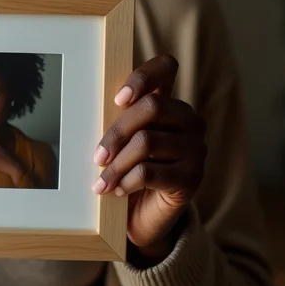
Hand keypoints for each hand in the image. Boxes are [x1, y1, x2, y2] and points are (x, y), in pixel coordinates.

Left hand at [92, 54, 206, 261]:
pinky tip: (117, 191)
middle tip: (97, 157)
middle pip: (151, 107)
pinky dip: (126, 181)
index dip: (143, 77)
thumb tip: (89, 106)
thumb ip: (118, 120)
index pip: (165, 68)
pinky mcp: (193, 178)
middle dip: (117, 132)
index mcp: (169, 103)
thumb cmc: (128, 171)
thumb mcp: (122, 142)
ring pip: (147, 142)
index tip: (118, 99)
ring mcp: (196, 148)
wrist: (143, 217)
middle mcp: (189, 121)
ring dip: (117, 164)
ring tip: (102, 181)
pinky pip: (150, 171)